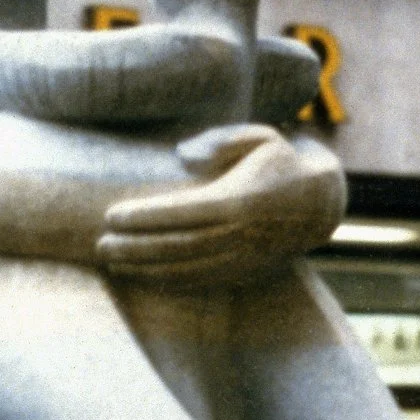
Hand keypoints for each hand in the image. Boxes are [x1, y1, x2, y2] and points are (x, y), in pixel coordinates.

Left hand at [96, 124, 345, 285]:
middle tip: (100, 245)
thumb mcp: (259, 137)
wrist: (318, 204)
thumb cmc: (279, 162)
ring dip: (145, 269)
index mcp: (240, 200)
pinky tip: (142, 275)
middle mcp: (240, 235)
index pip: (181, 213)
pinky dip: (168, 282)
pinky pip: (201, 282)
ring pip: (186, 270)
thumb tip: (182, 154)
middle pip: (177, 246)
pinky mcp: (244, 274)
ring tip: (112, 262)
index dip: (144, 217)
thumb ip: (222, 140)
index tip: (111, 215)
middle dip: (135, 247)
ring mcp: (243, 259)